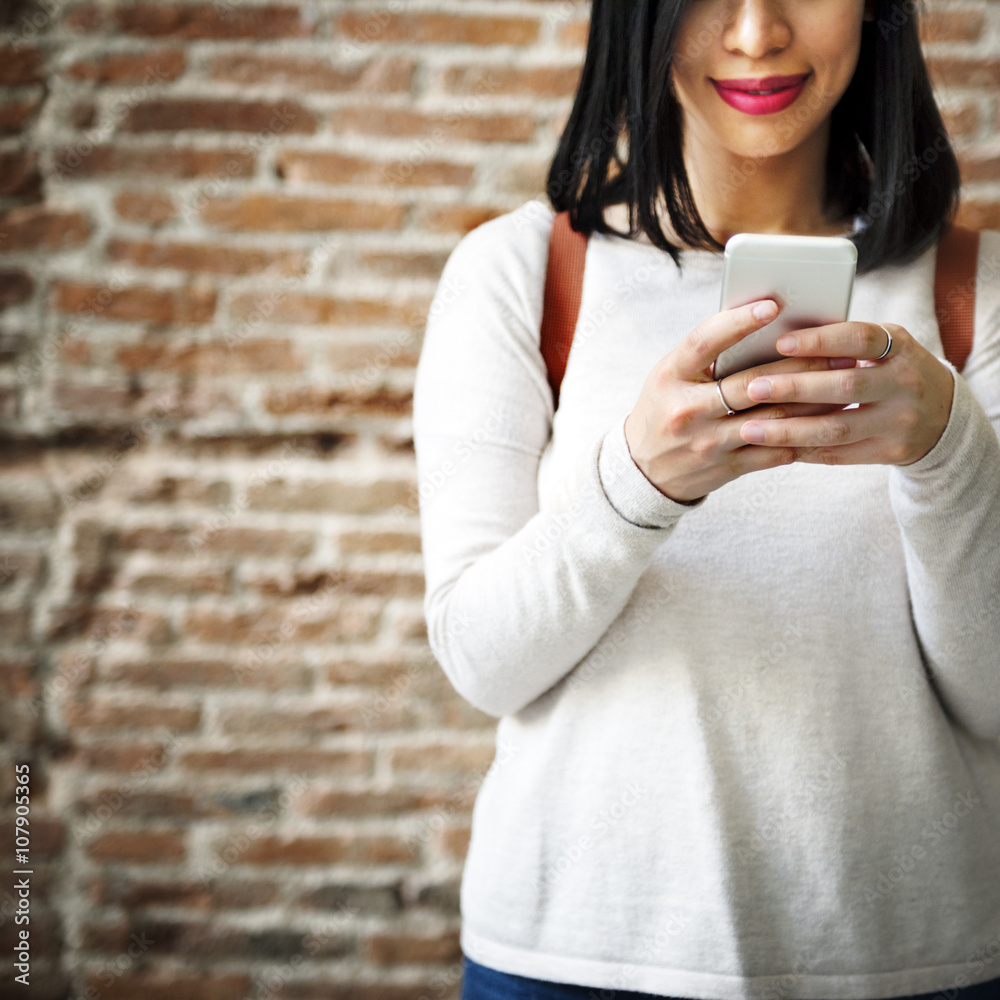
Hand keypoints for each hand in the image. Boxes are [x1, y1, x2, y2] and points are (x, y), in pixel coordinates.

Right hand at [624, 298, 854, 503]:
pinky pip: (774, 451)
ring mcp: (707, 442)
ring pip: (772, 419)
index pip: (704, 342)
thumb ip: (708, 355)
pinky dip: (805, 435)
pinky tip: (828, 420)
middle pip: (751, 383)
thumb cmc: (664, 409)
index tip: (773, 305)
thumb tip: (766, 326)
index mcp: (670, 376)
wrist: (643, 471)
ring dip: (813, 401)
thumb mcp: (670, 376)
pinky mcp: (726, 468)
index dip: (738, 322)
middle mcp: (687, 410)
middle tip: (838, 350)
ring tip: (843, 383)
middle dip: (800, 366)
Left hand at [738, 321, 954, 465]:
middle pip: (845, 387)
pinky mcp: (891, 452)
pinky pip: (839, 454)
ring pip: (838, 428)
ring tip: (750, 429)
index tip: (780, 343)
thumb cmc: (891, 371)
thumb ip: (843, 344)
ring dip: (789, 430)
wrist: (943, 416)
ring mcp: (900, 421)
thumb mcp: (883, 348)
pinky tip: (771, 448)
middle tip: (753, 388)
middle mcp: (905, 383)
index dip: (820, 341)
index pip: (860, 338)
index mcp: (900, 347)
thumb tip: (776, 339)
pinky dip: (802, 450)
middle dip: (794, 388)